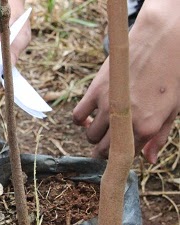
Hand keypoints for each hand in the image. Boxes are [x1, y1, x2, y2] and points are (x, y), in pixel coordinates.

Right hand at [73, 1, 179, 162]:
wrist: (161, 42)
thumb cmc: (172, 75)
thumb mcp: (172, 110)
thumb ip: (159, 137)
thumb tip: (148, 160)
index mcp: (147, 128)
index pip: (124, 155)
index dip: (118, 156)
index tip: (114, 154)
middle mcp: (125, 121)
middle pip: (102, 149)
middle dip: (102, 149)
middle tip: (104, 142)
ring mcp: (108, 106)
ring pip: (90, 135)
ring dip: (93, 134)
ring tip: (99, 126)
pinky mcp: (95, 92)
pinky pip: (78, 116)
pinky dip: (80, 120)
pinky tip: (88, 116)